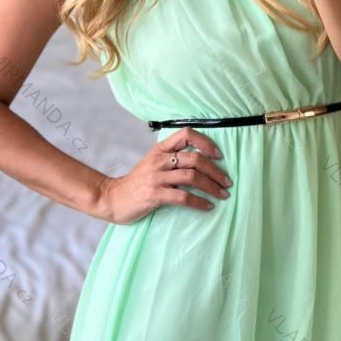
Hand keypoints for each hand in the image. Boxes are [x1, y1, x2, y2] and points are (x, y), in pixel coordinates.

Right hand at [97, 127, 231, 222]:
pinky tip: (207, 207)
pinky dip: (199, 202)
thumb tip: (200, 162)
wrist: (112, 198)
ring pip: (192, 177)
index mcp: (160, 149)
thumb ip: (171, 159)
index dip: (206, 142)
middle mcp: (159, 160)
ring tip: (222, 195)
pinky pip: (183, 197)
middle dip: (216, 171)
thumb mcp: (152, 164)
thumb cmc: (137, 183)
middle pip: (195, 159)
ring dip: (212, 187)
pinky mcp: (154, 194)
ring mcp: (156, 177)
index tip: (218, 155)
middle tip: (227, 183)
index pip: (186, 134)